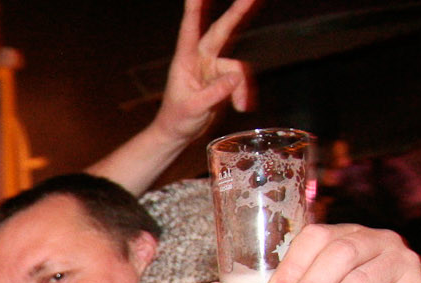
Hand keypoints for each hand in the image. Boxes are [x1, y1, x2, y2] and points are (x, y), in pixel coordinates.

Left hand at [152, 0, 255, 145]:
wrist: (177, 133)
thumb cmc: (177, 119)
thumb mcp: (194, 108)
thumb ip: (215, 92)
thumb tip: (236, 77)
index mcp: (185, 61)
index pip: (189, 31)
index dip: (193, 11)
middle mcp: (200, 59)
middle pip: (221, 31)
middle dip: (236, 13)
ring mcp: (213, 68)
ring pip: (237, 68)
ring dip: (242, 87)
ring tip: (239, 106)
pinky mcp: (223, 78)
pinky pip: (240, 80)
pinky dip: (243, 93)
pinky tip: (240, 107)